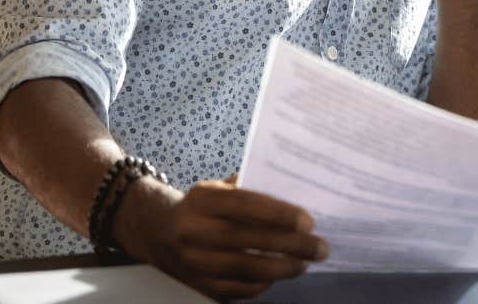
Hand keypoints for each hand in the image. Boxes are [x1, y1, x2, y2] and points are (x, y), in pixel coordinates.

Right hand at [117, 174, 327, 301]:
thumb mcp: (218, 186)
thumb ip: (249, 187)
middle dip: (290, 246)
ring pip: (244, 271)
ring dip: (281, 269)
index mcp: (202, 200)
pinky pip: (235, 290)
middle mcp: (194, 231)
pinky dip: (261, 285)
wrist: (156, 231)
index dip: (278, 214)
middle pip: (248, 241)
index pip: (245, 205)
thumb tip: (294, 190)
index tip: (309, 221)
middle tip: (320, 247)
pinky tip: (280, 276)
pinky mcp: (197, 286)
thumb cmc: (201, 204)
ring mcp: (193, 262)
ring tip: (305, 263)